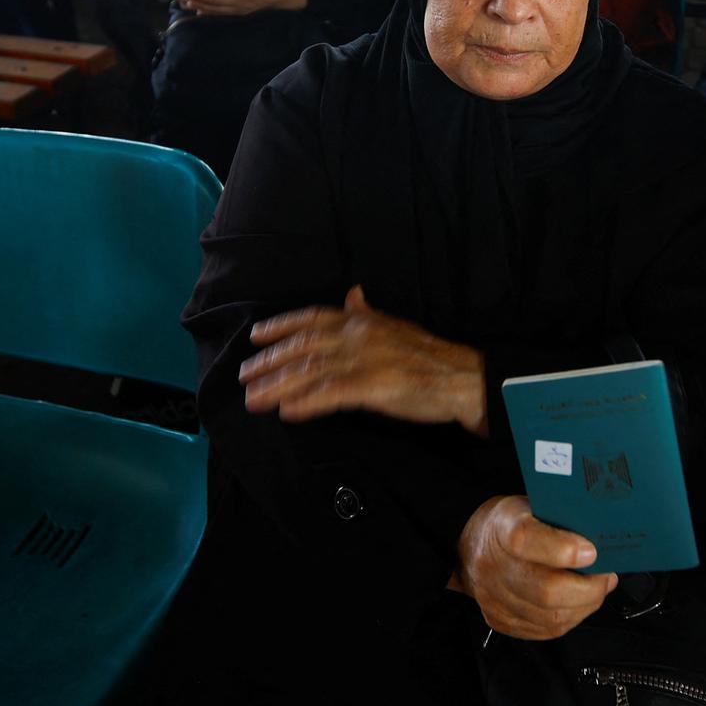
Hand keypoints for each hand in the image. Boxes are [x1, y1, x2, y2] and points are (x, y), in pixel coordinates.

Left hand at [241, 285, 487, 434]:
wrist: (462, 378)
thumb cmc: (428, 356)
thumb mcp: (394, 325)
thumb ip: (367, 312)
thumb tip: (352, 293)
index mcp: (361, 321)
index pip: (312, 318)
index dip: (281, 326)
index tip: (255, 335)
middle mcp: (358, 336)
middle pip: (304, 347)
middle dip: (270, 361)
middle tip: (243, 375)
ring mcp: (366, 360)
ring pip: (312, 371)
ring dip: (278, 386)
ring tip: (254, 399)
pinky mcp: (375, 387)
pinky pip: (334, 395)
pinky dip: (308, 403)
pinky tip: (288, 413)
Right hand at [454, 496, 617, 639]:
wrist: (471, 545)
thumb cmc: (508, 524)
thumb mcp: (533, 505)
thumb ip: (564, 519)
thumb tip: (603, 537)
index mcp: (502, 528)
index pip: (526, 540)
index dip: (563, 549)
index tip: (591, 551)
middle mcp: (493, 566)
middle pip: (546, 591)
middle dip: (589, 589)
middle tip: (605, 577)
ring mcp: (494, 597)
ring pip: (551, 617)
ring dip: (584, 607)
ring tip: (595, 591)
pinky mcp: (500, 619)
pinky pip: (544, 631)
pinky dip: (569, 619)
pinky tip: (576, 605)